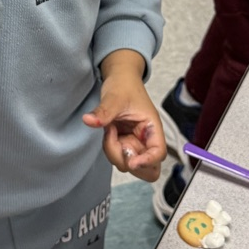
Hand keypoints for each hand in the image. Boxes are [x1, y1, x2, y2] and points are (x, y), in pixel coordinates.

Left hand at [83, 52, 166, 182]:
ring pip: (129, 165)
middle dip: (130, 163)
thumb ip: (104, 111)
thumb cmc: (124, 85)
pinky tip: (109, 130)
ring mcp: (135, 143)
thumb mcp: (114, 97)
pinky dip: (110, 149)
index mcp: (152, 127)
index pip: (158, 153)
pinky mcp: (123, 143)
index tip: (132, 161)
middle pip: (148, 169)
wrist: (119, 79)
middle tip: (118, 144)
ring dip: (116, 153)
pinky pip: (117, 156)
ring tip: (110, 129)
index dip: (148, 161)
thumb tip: (90, 120)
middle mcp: (146, 139)